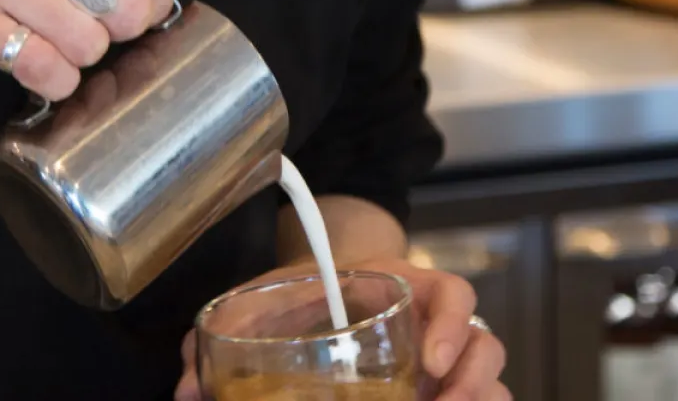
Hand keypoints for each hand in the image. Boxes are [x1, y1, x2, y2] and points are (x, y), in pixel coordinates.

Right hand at [0, 0, 186, 99]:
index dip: (150, 1)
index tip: (125, 11)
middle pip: (126, 8)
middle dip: (117, 33)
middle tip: (86, 31)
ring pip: (89, 45)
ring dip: (79, 60)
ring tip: (50, 46)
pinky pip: (43, 70)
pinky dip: (50, 81)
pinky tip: (32, 67)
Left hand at [172, 258, 509, 400]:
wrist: (321, 296)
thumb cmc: (305, 297)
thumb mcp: (269, 300)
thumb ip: (227, 333)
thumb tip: (188, 388)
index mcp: (404, 287)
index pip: (453, 294)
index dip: (452, 324)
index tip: (429, 359)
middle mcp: (435, 326)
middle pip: (485, 347)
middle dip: (474, 382)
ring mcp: (444, 366)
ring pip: (489, 381)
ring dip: (477, 400)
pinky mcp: (439, 389)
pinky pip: (478, 398)